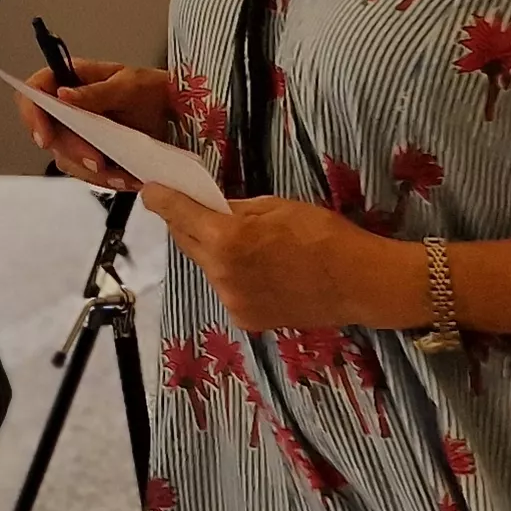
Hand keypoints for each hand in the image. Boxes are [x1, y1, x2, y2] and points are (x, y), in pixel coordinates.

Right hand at [13, 58, 171, 191]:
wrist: (174, 110)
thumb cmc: (151, 88)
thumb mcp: (127, 86)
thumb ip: (96, 92)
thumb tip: (64, 95)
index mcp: (71, 80)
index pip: (35, 93)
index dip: (33, 115)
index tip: (45, 138)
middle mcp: (68, 106)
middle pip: (49, 133)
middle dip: (73, 151)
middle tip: (98, 161)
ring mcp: (78, 131)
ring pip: (65, 157)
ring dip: (90, 170)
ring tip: (119, 173)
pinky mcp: (90, 151)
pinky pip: (86, 171)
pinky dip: (105, 178)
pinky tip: (123, 176)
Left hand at [142, 188, 422, 333]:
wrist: (359, 282)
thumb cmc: (323, 234)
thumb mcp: (277, 206)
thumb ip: (236, 208)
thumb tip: (211, 207)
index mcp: (226, 238)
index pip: (177, 214)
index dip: (160, 200)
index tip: (151, 191)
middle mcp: (220, 273)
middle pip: (187, 242)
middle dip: (187, 225)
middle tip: (197, 211)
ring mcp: (231, 300)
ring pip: (207, 268)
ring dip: (214, 253)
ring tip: (245, 246)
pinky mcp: (246, 319)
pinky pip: (227, 290)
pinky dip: (234, 278)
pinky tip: (261, 272)